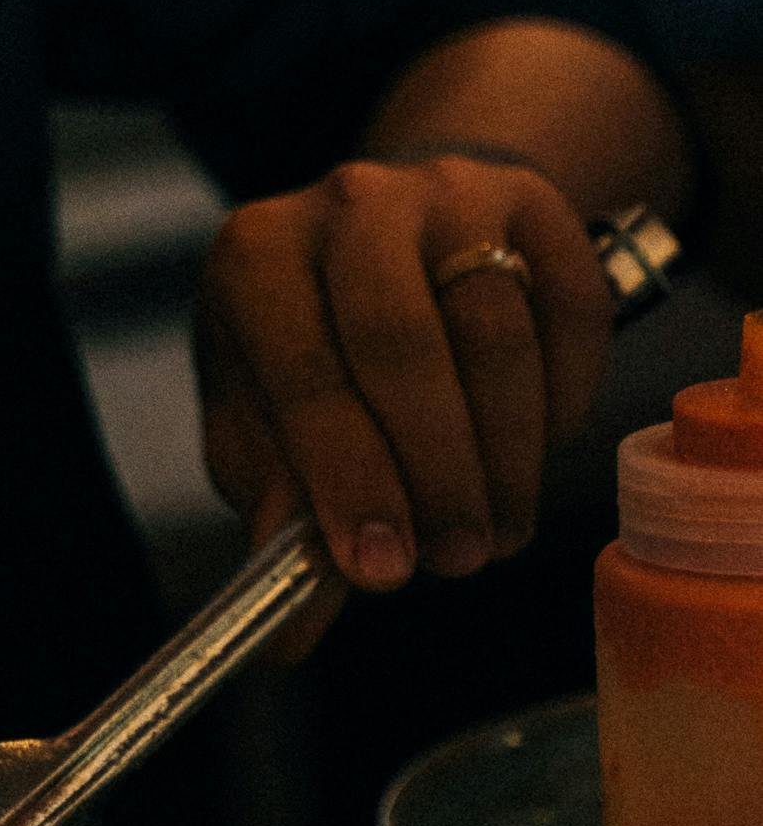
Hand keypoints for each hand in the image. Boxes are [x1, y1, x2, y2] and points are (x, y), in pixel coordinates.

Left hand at [194, 154, 612, 608]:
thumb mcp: (269, 423)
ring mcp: (447, 190)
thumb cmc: (317, 349)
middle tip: (453, 561)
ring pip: (495, 334)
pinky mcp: (535, 201)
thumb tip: (285, 636)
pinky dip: (561, 400)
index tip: (382, 570)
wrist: (394, 239)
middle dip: (434, 475)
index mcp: (256, 255)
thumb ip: (281, 511)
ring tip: (492, 530)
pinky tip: (532, 451)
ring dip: (502, 456)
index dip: (347, 480)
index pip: (304, 371)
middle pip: (403, 345)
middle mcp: (347, 203)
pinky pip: (570, 312)